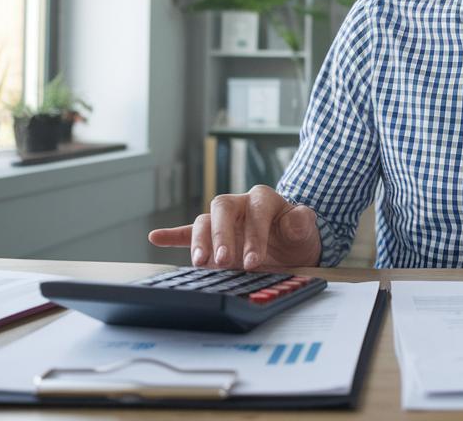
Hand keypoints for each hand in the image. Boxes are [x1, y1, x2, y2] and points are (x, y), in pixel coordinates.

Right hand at [147, 185, 320, 269]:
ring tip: (200, 263)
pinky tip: (156, 237)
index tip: (254, 261)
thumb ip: (302, 223)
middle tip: (225, 261)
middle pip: (223, 209)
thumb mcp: (306, 232)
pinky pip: (188, 232)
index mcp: (263, 200)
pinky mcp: (211, 237)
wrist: (289, 248)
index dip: (255, 235)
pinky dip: (173, 235)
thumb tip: (298, 216)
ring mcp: (222, 221)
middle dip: (222, 235)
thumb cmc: (296, 238)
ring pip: (204, 221)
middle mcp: (239, 205)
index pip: (256, 210)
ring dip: (200, 241)